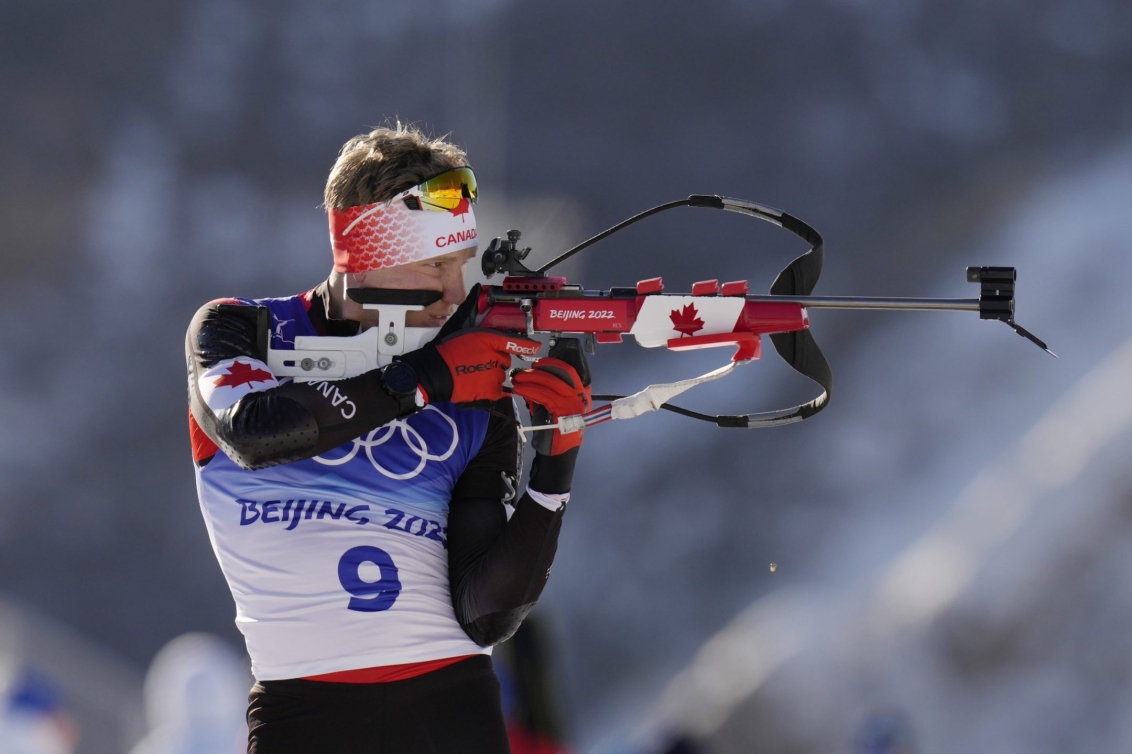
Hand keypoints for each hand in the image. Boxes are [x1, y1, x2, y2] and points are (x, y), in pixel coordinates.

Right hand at [400, 329, 541, 404]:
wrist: (436, 373)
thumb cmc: (450, 353)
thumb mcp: (468, 336)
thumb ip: (486, 338)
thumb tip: (501, 342)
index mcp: (489, 340)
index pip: (513, 342)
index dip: (527, 345)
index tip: (536, 347)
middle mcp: (495, 356)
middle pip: (505, 360)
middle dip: (496, 362)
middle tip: (477, 362)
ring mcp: (494, 374)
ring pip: (501, 376)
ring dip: (492, 376)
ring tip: (473, 374)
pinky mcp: (490, 390)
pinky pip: (498, 391)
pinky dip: (490, 390)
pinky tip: (477, 385)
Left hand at [512, 357, 591, 455]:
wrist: (559, 451)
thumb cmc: (555, 428)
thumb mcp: (551, 405)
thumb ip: (545, 390)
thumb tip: (529, 376)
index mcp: (581, 391)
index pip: (568, 369)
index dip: (552, 363)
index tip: (538, 364)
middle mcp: (581, 394)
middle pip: (560, 372)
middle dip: (540, 369)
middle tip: (524, 371)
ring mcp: (574, 402)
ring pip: (550, 382)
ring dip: (530, 378)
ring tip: (516, 380)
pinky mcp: (563, 410)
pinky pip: (543, 394)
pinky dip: (529, 390)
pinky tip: (519, 390)